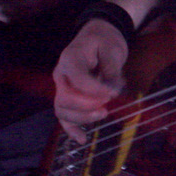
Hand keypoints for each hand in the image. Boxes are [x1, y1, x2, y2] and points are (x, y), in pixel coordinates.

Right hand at [52, 18, 128, 142]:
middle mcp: (61, 75)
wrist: (97, 37)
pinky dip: (71, 129)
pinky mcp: (68, 97)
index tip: (113, 92)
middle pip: (65, 98)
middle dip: (86, 107)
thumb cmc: (104, 41)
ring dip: (81, 118)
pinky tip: (82, 139)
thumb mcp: (112, 49)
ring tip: (103, 114)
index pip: (78, 79)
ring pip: (62, 110)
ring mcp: (62, 87)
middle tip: (107, 106)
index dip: (95, 90)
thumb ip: (111, 70)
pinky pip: (64, 115)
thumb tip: (112, 91)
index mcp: (70, 59)